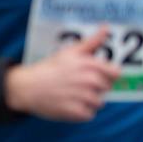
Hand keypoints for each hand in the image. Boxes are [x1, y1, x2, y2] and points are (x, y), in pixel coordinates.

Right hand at [5, 27, 120, 121]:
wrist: (26, 87)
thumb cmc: (49, 68)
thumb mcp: (70, 51)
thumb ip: (92, 41)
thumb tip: (106, 27)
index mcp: (90, 65)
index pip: (116, 73)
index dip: (106, 74)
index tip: (94, 74)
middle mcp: (89, 81)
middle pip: (106, 88)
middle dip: (95, 88)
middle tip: (76, 84)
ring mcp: (82, 97)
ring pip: (98, 103)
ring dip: (88, 101)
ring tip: (71, 95)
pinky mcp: (76, 112)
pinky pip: (89, 114)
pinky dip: (80, 112)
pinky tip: (68, 104)